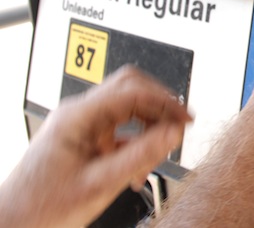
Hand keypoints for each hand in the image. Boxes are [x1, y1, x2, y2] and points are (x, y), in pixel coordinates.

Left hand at [0, 66, 191, 227]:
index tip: (186, 119)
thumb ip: (140, 156)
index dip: (165, 102)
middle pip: (130, 90)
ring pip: (126, 109)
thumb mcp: (99, 184)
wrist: (13, 225)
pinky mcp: (82, 140)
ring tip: (156, 155)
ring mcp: (80, 126)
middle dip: (158, 107)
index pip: (132, 91)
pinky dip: (135, 143)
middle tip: (179, 127)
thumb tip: (173, 133)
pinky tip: (138, 167)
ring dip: (147, 128)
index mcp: (77, 117)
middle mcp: (77, 115)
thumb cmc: (41, 209)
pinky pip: (118, 130)